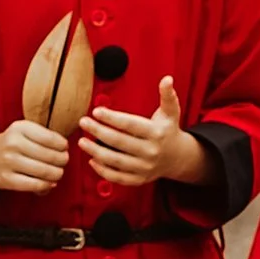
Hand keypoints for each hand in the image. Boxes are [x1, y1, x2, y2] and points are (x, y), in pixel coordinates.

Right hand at [0, 119, 70, 192]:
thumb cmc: (12, 143)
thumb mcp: (24, 131)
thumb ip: (44, 137)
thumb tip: (65, 151)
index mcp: (20, 128)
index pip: (51, 138)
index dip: (63, 146)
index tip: (64, 149)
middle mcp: (13, 143)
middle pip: (50, 156)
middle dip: (62, 161)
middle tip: (63, 162)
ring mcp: (9, 162)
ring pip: (44, 171)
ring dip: (56, 174)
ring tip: (57, 173)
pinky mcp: (6, 179)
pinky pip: (34, 185)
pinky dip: (46, 185)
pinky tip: (49, 183)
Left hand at [81, 77, 211, 187]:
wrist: (178, 157)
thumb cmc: (168, 130)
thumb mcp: (171, 112)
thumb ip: (167, 95)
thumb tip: (167, 79)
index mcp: (156, 133)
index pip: (130, 124)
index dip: (112, 118)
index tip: (96, 111)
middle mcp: (150, 151)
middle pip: (119, 142)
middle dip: (98, 132)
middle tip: (83, 122)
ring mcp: (145, 167)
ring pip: (116, 161)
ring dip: (96, 152)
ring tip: (81, 141)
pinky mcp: (139, 179)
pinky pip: (118, 178)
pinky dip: (103, 171)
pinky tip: (92, 160)